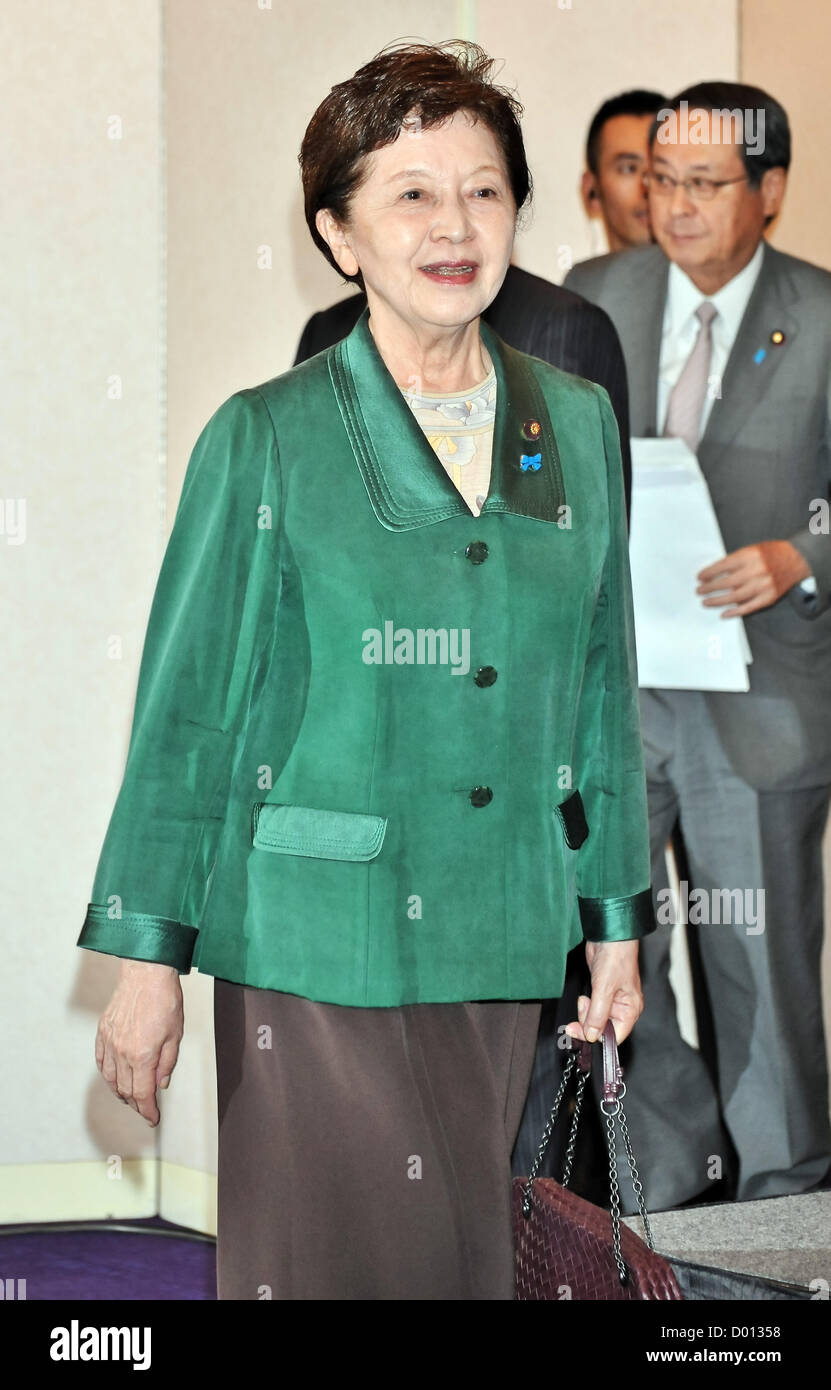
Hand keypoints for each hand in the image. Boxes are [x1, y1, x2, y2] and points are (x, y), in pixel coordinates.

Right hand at [95, 960, 183, 1126]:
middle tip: (146, 1110)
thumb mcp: (176, 1035)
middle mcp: (123, 1052)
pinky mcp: (103, 1032)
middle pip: (126, 1090)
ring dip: (121, 1093)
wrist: (146, 973)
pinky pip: (101, 1062)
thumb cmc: (164, 1000)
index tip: (153, 1118)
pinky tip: (115, 1078)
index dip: (148, 1111)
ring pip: (111, 1079)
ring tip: (131, 1098)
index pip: (142, 1094)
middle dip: (137, 1105)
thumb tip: (161, 1084)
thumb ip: (167, 1063)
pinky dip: (107, 1075)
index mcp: (143, 1056)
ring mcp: (110, 1042)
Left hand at [563, 940, 642, 1045]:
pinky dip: (584, 1005)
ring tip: (586, 998)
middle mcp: (621, 1008)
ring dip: (585, 1012)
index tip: (583, 1033)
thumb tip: (592, 1035)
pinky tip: (585, 996)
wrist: (607, 937)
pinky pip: (590, 1008)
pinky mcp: (599, 993)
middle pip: (603, 1029)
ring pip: (594, 1019)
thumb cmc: (617, 957)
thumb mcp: (605, 989)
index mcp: (630, 1010)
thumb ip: (598, 1014)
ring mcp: (610, 1001)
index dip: (598, 1037)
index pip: (615, 1036)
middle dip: (588, 1022)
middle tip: (582, 1010)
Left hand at [696, 541, 810, 617]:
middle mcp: (756, 571)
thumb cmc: (772, 553)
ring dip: (717, 600)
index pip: (723, 566)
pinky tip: (723, 613)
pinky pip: (749, 607)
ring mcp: (763, 586)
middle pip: (726, 582)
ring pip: (735, 597)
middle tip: (699, 591)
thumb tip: (714, 574)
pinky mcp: (769, 597)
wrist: (797, 559)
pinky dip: (735, 611)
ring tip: (706, 602)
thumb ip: (735, 561)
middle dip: (709, 588)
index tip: (700, 577)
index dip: (709, 573)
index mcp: (750, 556)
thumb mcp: (752, 549)